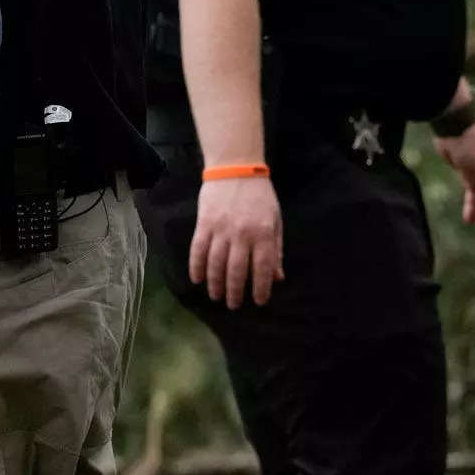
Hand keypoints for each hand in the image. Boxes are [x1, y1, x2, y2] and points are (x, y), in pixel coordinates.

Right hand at [189, 174, 282, 308]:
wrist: (236, 169)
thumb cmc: (260, 196)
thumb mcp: (275, 220)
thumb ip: (276, 249)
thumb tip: (277, 277)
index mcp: (263, 233)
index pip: (262, 267)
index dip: (260, 287)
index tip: (259, 301)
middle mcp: (242, 234)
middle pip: (236, 271)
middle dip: (235, 292)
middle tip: (233, 305)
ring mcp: (221, 229)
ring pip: (216, 264)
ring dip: (215, 284)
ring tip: (216, 297)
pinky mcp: (204, 224)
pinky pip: (198, 251)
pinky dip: (197, 267)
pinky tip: (198, 280)